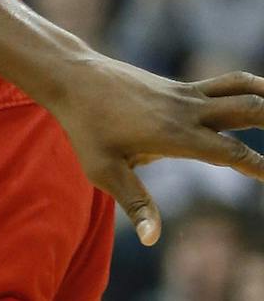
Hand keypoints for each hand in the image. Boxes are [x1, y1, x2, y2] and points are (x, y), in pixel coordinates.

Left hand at [52, 56, 263, 245]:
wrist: (71, 76)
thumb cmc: (85, 127)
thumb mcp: (104, 170)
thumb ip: (135, 203)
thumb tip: (155, 240)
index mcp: (176, 134)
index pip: (232, 154)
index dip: (260, 169)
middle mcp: (187, 110)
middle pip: (246, 110)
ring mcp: (183, 94)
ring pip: (236, 88)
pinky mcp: (177, 87)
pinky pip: (220, 85)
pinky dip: (245, 88)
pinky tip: (257, 96)